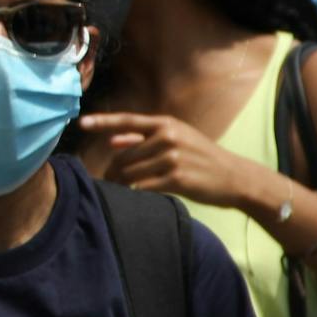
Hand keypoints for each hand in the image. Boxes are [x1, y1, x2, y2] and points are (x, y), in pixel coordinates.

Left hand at [79, 111, 256, 209]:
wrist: (236, 178)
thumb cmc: (202, 158)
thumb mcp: (176, 140)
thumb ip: (143, 140)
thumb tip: (112, 141)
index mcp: (165, 124)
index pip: (127, 121)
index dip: (102, 122)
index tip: (81, 123)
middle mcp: (167, 137)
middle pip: (124, 154)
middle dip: (113, 169)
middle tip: (107, 179)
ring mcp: (173, 158)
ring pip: (131, 171)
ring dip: (120, 183)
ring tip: (116, 189)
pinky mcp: (177, 179)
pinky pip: (144, 186)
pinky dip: (134, 192)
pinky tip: (132, 195)